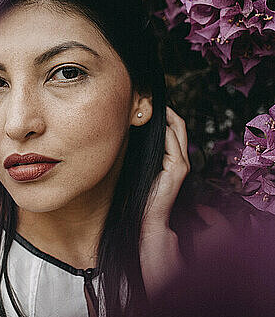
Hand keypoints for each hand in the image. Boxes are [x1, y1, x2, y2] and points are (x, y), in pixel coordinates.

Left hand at [141, 106, 190, 236]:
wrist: (149, 218)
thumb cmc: (143, 195)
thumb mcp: (144, 168)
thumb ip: (146, 152)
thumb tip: (133, 131)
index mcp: (175, 159)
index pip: (174, 129)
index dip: (165, 115)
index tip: (149, 104)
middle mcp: (182, 159)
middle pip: (179, 125)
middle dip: (167, 110)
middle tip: (151, 98)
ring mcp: (182, 164)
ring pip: (177, 130)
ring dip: (165, 116)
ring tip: (151, 106)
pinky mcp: (178, 168)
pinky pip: (172, 143)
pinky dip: (164, 131)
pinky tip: (153, 123)